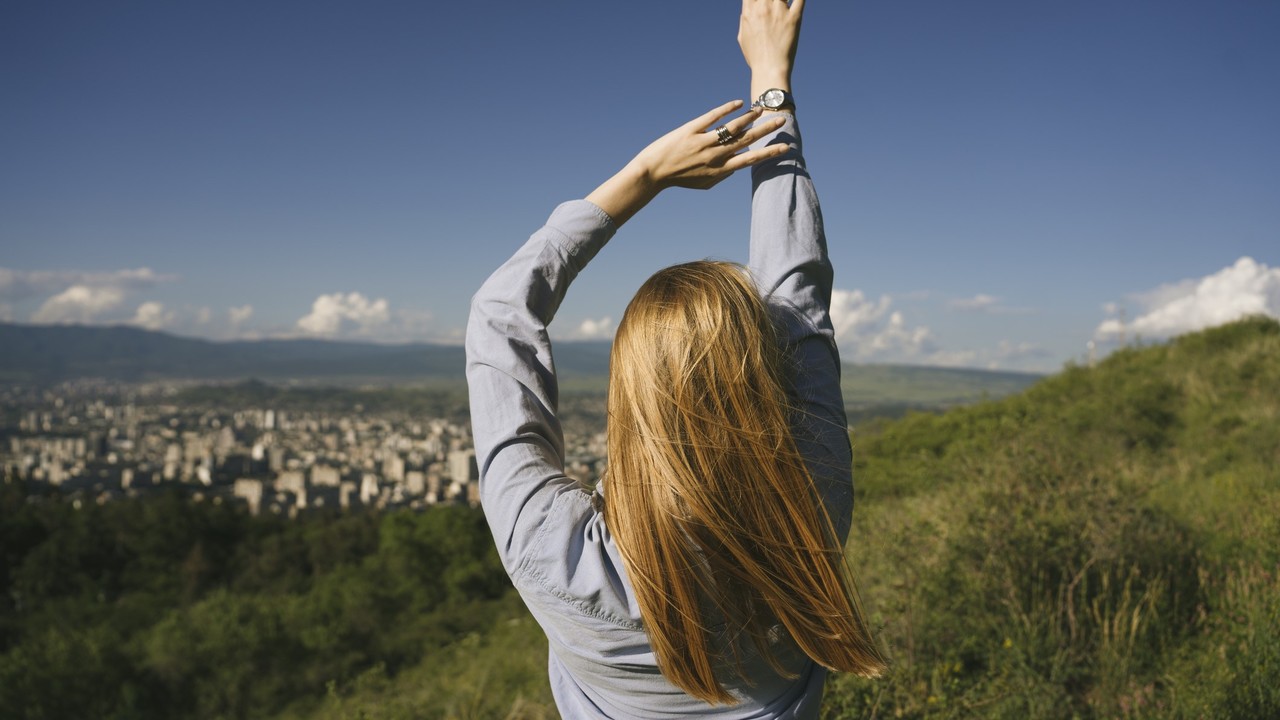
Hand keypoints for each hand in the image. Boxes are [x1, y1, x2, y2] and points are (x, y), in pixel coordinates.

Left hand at [633, 100, 788, 190]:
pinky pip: (713, 117)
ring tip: (762, 109)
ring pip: (732, 127)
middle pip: (746, 140)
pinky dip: (727, 109)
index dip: (769, 153)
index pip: (750, 160)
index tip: (785, 147)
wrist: (652, 172)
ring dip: (750, 117)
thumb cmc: (679, 178)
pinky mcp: (691, 130)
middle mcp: (715, 156)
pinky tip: (739, 103)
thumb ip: (723, 175)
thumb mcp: (704, 183)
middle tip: (782, 120)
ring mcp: (703, 142)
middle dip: (766, 130)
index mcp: (720, 170)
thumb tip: (737, 165)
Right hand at [739, 0, 803, 95]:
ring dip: (783, 0)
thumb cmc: (755, 56)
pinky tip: (797, 1)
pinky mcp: (794, 18)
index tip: (763, 2)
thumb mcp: (743, 37)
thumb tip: (747, 11)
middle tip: (774, 5)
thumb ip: (745, 19)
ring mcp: (780, 11)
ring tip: (783, 7)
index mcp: (749, 11)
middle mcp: (764, 7)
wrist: (769, 69)